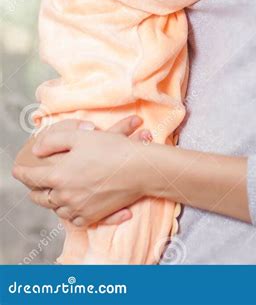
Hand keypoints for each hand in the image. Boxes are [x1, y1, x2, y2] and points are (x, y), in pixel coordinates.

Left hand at [12, 116, 151, 225]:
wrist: (139, 169)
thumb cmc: (111, 149)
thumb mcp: (80, 135)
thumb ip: (54, 141)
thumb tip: (37, 150)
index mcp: (58, 176)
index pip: (31, 177)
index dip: (21, 173)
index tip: (17, 170)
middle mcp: (65, 196)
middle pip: (40, 198)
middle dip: (35, 190)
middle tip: (35, 183)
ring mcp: (78, 209)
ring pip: (57, 209)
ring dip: (54, 200)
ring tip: (56, 191)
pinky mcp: (92, 217)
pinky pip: (74, 219)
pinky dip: (71, 212)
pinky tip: (75, 204)